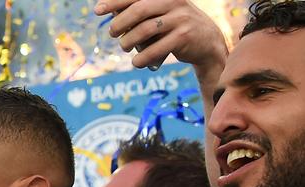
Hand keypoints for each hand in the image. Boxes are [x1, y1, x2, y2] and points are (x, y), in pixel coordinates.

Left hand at [94, 0, 227, 73]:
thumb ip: (143, 11)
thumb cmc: (176, 26)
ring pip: (145, 30)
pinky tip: (136, 63)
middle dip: (120, 23)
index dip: (114, 1)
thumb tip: (112, 14)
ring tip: (124, 47)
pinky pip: (156, 48)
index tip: (98, 10)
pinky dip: (142, 58)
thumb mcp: (163, 12)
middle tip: (112, 33)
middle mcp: (173, 2)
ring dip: (128, 42)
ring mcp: (180, 19)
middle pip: (139, 10)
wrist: (207, 41)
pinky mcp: (183, 37)